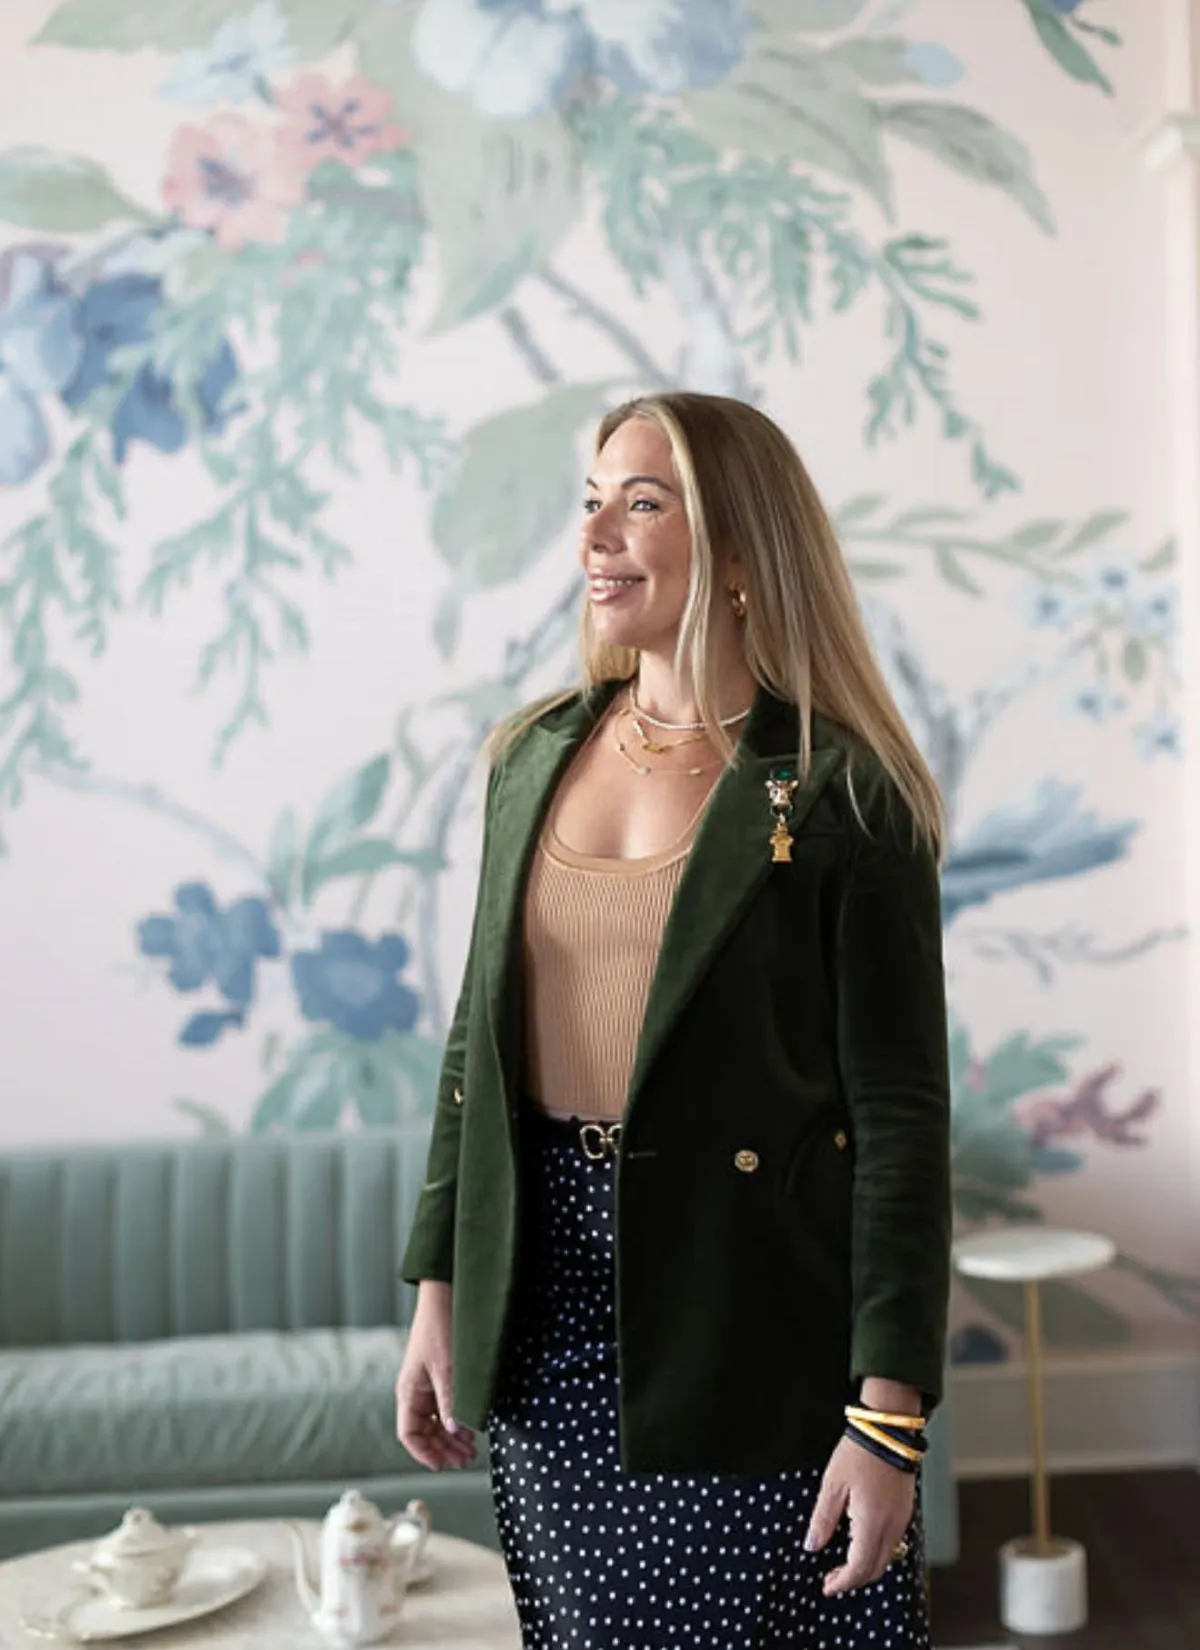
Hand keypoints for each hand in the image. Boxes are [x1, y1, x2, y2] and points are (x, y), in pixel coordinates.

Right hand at [395, 1281, 476, 1471]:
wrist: (444, 1298)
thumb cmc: (439, 1329)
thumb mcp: (447, 1368)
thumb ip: (449, 1401)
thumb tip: (453, 1431)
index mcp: (408, 1392)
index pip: (408, 1435)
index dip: (423, 1453)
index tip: (442, 1465)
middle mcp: (415, 1392)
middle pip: (424, 1432)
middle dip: (443, 1449)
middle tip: (465, 1460)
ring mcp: (427, 1386)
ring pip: (436, 1422)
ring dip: (451, 1437)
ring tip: (471, 1450)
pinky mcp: (439, 1378)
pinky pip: (444, 1408)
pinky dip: (455, 1420)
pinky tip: (470, 1429)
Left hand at [803, 1434, 915, 1595]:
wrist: (888, 1430)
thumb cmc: (859, 1453)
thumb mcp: (832, 1485)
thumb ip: (822, 1519)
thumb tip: (812, 1546)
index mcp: (872, 1523)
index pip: (859, 1567)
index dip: (842, 1582)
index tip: (827, 1586)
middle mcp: (892, 1527)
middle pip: (875, 1569)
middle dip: (853, 1579)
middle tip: (832, 1578)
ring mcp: (902, 1519)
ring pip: (886, 1558)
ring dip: (865, 1566)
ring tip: (843, 1562)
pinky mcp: (905, 1510)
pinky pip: (893, 1542)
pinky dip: (876, 1551)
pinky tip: (859, 1541)